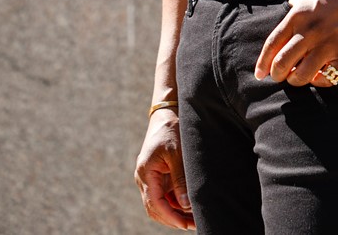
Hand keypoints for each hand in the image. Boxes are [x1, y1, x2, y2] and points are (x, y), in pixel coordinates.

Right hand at [134, 109, 195, 229]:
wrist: (167, 113)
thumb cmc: (171, 130)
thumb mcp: (177, 154)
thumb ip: (180, 179)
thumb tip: (185, 205)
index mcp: (145, 172)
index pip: (155, 203)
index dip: (170, 217)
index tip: (185, 224)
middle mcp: (144, 178)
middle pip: (155, 208)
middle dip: (173, 218)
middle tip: (192, 225)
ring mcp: (149, 177)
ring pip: (159, 203)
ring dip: (174, 212)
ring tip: (193, 218)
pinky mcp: (157, 175)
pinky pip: (163, 195)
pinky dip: (174, 202)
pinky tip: (188, 206)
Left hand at [254, 0, 337, 86]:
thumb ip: (294, 4)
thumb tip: (287, 11)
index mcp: (297, 16)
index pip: (272, 44)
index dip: (263, 63)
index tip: (260, 73)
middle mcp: (310, 32)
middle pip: (283, 63)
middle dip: (277, 74)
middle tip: (278, 76)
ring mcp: (327, 45)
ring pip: (302, 76)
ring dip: (296, 80)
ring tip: (297, 76)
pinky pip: (327, 78)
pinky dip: (319, 81)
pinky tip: (317, 75)